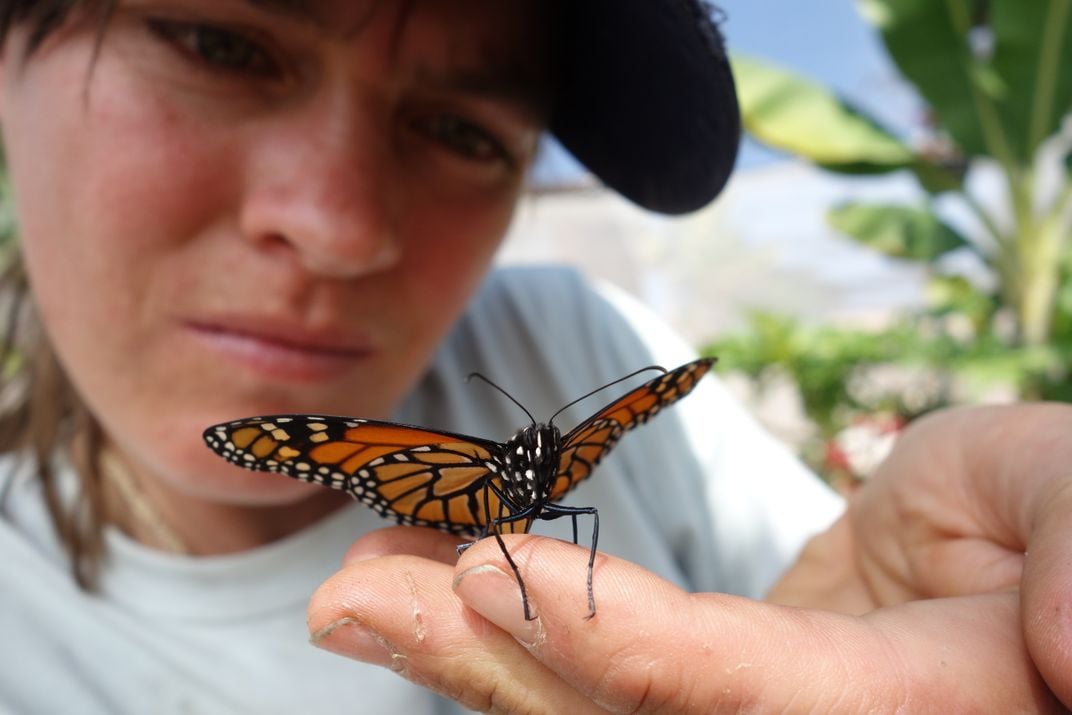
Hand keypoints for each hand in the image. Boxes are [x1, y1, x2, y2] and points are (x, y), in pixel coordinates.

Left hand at [306, 404, 1069, 711]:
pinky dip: (506, 625)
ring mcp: (741, 713)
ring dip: (461, 647)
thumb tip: (1068, 647)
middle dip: (484, 660)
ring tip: (353, 587)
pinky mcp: (706, 684)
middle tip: (349, 596)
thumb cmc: (1045, 514)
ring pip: (583, 707)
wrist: (1010, 556)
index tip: (490, 569)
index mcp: (902, 710)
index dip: (619, 645)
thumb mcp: (1066, 501)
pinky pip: (590, 667)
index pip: (740, 697)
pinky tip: (426, 574)